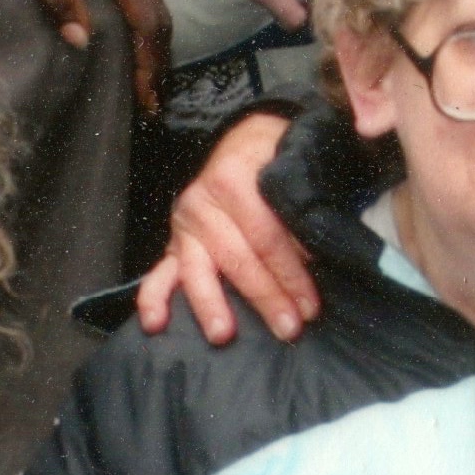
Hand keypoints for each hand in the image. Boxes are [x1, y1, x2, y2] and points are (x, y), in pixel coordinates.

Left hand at [0, 0, 172, 114]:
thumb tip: (81, 40)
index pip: (143, 19)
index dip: (147, 61)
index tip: (145, 97)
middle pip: (157, 15)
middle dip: (157, 61)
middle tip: (152, 103)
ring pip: (154, 5)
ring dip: (154, 46)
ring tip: (148, 84)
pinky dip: (145, 25)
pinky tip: (137, 46)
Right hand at [130, 110, 311, 346]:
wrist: (241, 140)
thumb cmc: (275, 156)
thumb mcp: (296, 160)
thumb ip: (305, 198)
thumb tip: (321, 245)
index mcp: (232, 176)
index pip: (265, 234)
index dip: (290, 272)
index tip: (311, 304)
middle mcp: (202, 201)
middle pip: (236, 257)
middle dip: (265, 295)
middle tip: (289, 327)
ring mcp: (184, 225)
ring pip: (197, 271)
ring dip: (210, 304)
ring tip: (223, 334)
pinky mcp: (174, 245)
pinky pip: (158, 274)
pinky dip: (153, 300)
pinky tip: (155, 324)